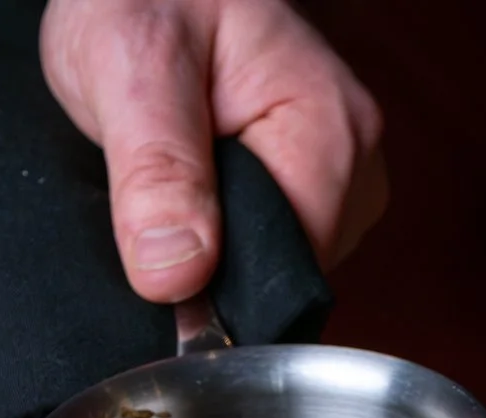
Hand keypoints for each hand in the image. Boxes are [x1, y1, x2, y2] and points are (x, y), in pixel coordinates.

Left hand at [41, 0, 386, 301]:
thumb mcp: (131, 64)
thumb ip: (156, 169)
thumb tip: (176, 274)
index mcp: (331, 128)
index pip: (292, 268)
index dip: (224, 286)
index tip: (163, 269)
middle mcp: (354, 158)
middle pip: (292, 274)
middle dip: (221, 264)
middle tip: (160, 199)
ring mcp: (343, 177)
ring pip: (280, 268)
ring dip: (221, 247)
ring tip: (179, 179)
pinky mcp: (318, 188)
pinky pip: (274, 248)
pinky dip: (228, 236)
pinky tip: (200, 190)